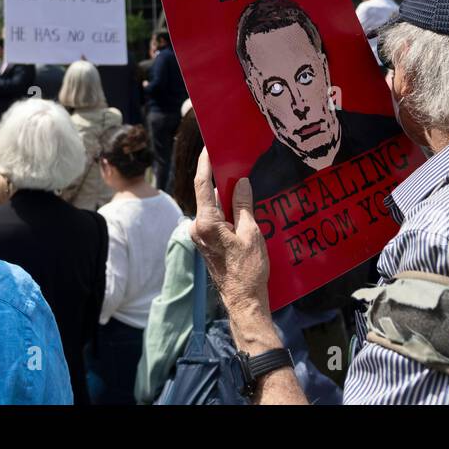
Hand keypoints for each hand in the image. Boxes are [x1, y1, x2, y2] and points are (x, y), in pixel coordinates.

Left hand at [190, 149, 272, 325]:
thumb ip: (243, 205)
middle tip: (234, 161)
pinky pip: (215, 219)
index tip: (209, 147)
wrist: (244, 301)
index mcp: (206, 223)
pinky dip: (226, 210)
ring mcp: (200, 236)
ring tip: (243, 183)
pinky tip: (241, 206)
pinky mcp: (206, 243)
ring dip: (226, 197)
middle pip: (208, 195)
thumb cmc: (248, 269)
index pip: (203, 185)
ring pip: (213, 208)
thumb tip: (241, 183)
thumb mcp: (251, 233)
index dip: (206, 164)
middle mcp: (197, 228)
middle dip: (221, 179)